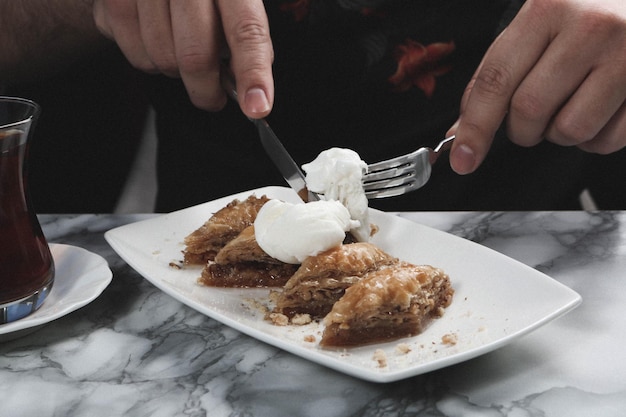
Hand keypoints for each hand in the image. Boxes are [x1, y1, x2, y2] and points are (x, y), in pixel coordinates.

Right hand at [92, 0, 273, 117]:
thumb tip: (247, 81)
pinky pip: (133, 52)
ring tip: (180, 46)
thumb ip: (245, 32)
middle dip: (206, 91)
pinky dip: (147, 57)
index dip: (253, 73)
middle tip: (213, 97)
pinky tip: (154, 34)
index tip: (257, 106)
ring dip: (175, 71)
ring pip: (161, 60)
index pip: (246, 30)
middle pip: (195, 57)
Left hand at [450, 0, 625, 173]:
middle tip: (532, 116)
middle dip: (521, 128)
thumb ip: (495, 75)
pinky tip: (597, 111)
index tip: (462, 158)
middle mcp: (590, 27)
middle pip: (529, 110)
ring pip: (569, 130)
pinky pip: (607, 140)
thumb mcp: (534, 27)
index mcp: (547, 9)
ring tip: (568, 106)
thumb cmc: (584, 13)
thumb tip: (461, 131)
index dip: (475, 127)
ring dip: (558, 134)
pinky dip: (593, 139)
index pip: (497, 80)